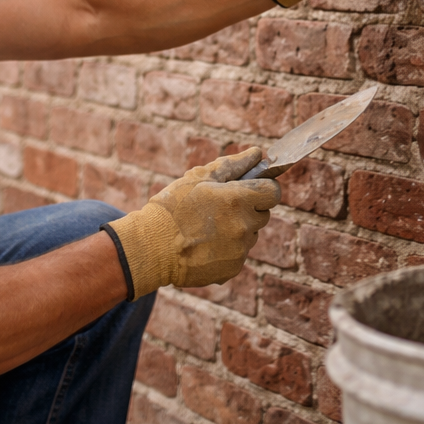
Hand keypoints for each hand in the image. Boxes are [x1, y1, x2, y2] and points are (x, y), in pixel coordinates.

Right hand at [103, 148, 279, 299]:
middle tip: (219, 208)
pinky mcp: (232, 269)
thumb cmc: (172, 208)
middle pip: (263, 214)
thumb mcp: (199, 177)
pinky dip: (227, 249)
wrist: (150, 248)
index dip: (262, 188)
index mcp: (238, 200)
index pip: (273, 192)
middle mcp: (244, 227)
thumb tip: (257, 154)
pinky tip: (204, 245)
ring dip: (237, 229)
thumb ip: (234, 165)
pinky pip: (239, 254)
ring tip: (206, 228)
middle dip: (248, 208)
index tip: (249, 188)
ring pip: (250, 235)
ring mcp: (240, 251)